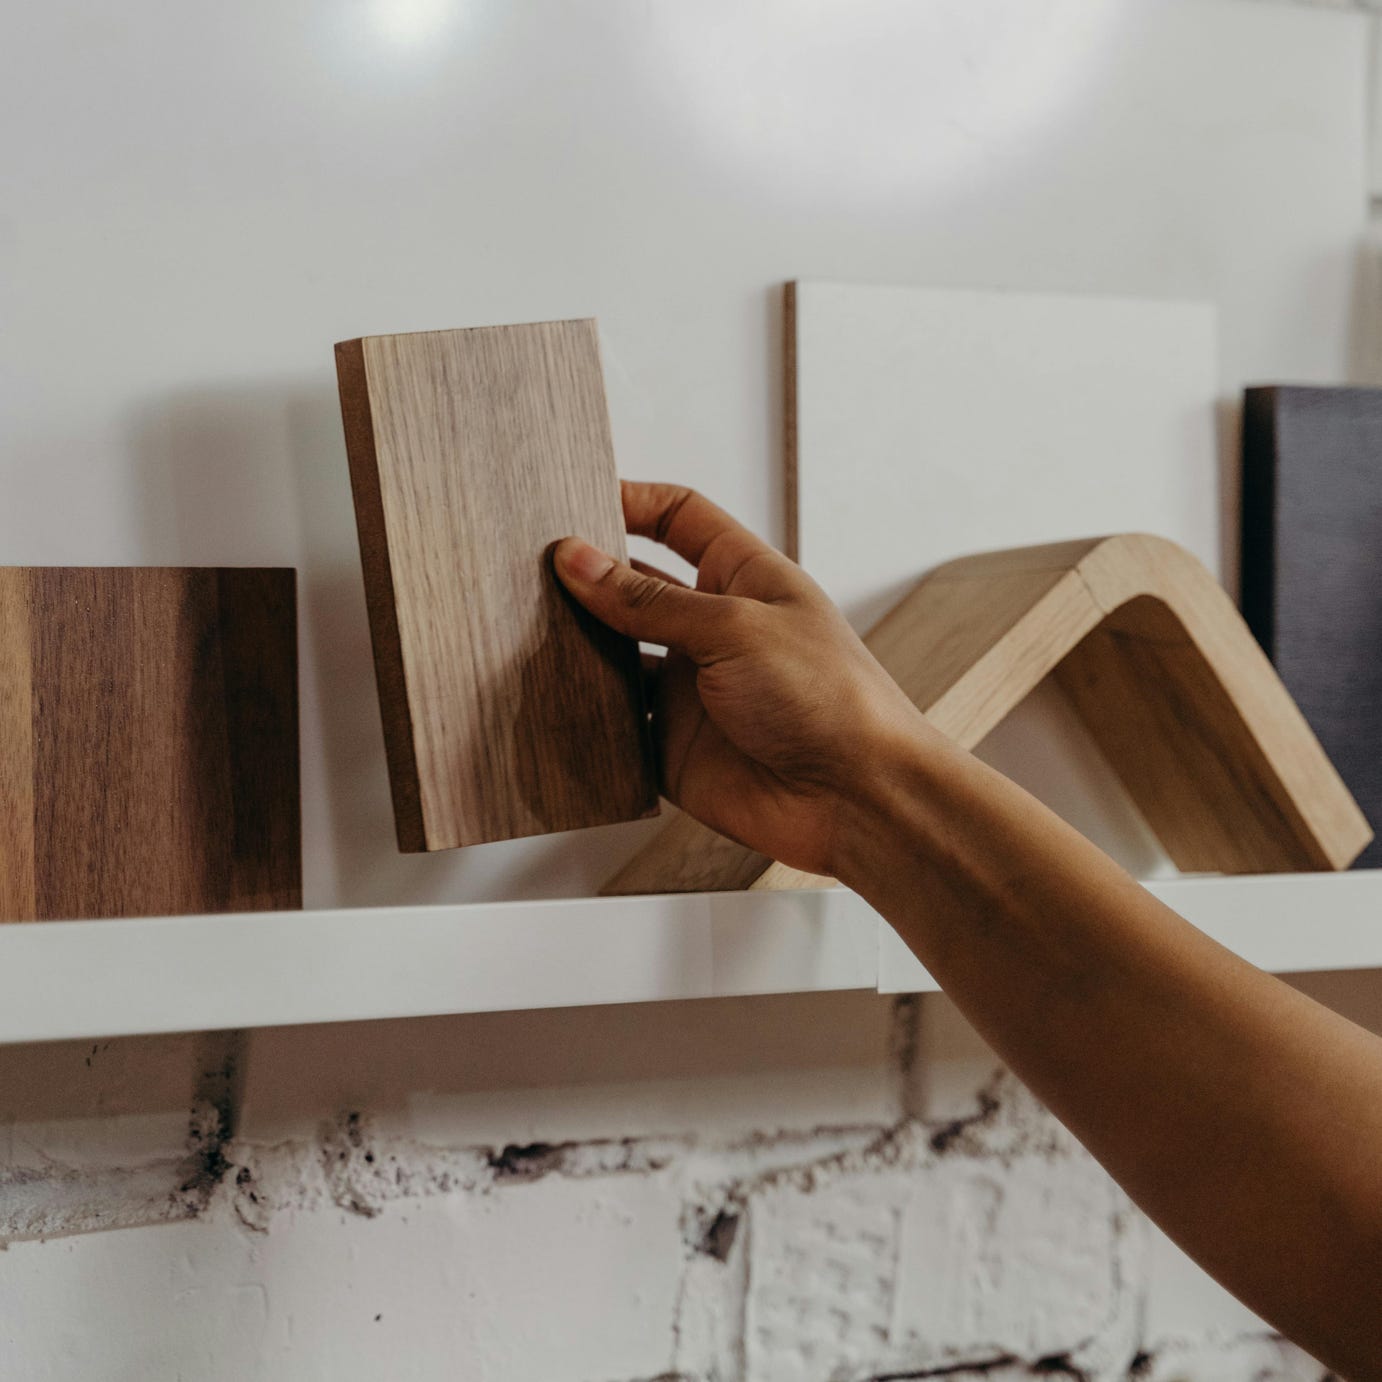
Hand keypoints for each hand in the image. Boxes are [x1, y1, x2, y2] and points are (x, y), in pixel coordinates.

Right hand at [553, 481, 929, 877]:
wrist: (855, 798)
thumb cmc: (828, 697)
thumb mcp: (734, 627)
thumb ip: (650, 600)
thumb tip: (578, 560)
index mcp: (742, 578)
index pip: (678, 519)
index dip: (630, 502)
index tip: (574, 498)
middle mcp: (712, 629)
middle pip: (634, 587)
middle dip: (587, 576)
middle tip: (527, 568)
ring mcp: (688, 688)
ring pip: (613, 656)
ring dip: (576, 647)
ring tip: (521, 629)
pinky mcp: (670, 746)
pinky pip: (613, 726)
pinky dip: (582, 716)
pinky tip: (547, 699)